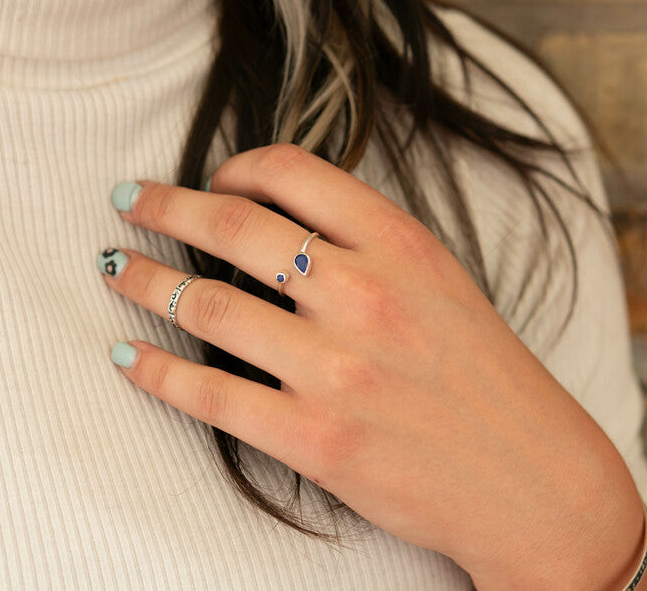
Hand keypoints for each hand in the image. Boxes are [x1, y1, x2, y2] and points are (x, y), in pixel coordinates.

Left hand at [98, 143, 646, 588]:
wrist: (531, 478)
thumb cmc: (485, 378)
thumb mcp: (442, 283)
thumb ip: (369, 246)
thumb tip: (279, 223)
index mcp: (402, 245)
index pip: (294, 171)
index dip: (233, 168)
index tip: (209, 179)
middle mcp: (365, 294)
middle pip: (235, 225)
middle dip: (165, 206)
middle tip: (130, 202)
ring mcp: (337, 368)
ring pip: (208, 304)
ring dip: (145, 281)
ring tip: (116, 271)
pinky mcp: (315, 437)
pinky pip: (209, 393)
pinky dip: (154, 371)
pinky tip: (126, 356)